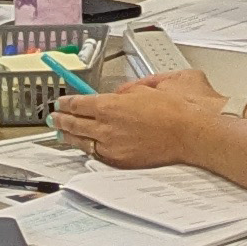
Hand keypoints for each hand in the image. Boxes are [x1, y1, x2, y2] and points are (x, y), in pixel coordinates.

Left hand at [47, 77, 216, 168]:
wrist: (192, 133)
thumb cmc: (177, 109)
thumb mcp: (152, 84)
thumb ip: (130, 89)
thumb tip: (121, 94)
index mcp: (110, 104)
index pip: (78, 103)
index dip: (66, 102)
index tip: (62, 102)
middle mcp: (106, 126)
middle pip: (73, 123)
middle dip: (61, 120)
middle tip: (54, 117)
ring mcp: (112, 146)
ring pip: (82, 141)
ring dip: (70, 137)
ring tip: (62, 134)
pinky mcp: (122, 161)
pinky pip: (98, 154)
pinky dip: (90, 149)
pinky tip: (87, 147)